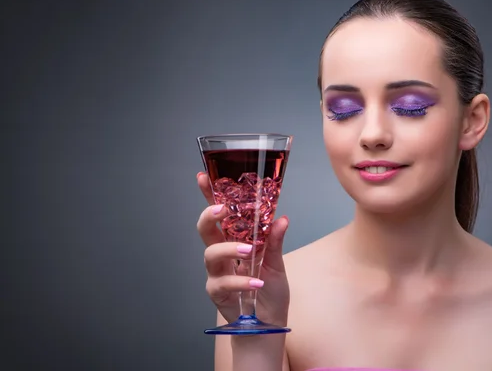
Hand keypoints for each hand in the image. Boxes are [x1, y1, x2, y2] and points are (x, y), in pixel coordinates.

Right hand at [196, 172, 290, 325]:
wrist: (269, 323)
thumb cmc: (271, 291)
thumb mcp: (277, 264)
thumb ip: (274, 242)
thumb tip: (281, 218)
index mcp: (236, 240)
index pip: (221, 214)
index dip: (210, 195)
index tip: (202, 177)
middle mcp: (223, 253)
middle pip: (205, 229)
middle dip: (210, 215)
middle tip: (223, 210)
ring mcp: (217, 272)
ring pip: (210, 253)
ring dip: (229, 249)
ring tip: (249, 251)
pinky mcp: (217, 291)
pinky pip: (222, 282)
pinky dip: (240, 281)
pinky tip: (256, 283)